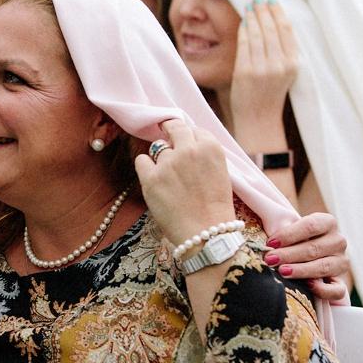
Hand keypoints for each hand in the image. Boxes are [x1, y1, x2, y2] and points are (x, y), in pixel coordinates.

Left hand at [135, 118, 235, 245]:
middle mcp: (188, 150)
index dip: (187, 136)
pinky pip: (141, 160)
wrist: (206, 234)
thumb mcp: (220, 173)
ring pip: (157, 147)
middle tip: (165, 135)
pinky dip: (145, 167)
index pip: (194, 129)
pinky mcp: (151, 178)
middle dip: (169, 130)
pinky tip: (154, 179)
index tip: (183, 141)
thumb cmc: (215, 208)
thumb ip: (205, 155)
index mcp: (210, 148)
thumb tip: (187, 142)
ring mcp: (168, 163)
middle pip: (173, 127)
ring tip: (168, 177)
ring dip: (161, 157)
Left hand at [229, 0, 298, 132]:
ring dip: (253, 17)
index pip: (286, 31)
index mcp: (293, 64)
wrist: (259, 120)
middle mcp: (279, 65)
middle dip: (264, 11)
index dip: (278, 13)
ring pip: (257, 34)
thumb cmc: (271, 95)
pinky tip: (243, 22)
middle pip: (271, 29)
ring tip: (250, 6)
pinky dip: (243, 30)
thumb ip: (282, 52)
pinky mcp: (245, 72)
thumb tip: (274, 23)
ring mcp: (262, 68)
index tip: (273, 1)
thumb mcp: (285, 73)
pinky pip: (244, 45)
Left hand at [264, 212, 348, 301]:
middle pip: (314, 248)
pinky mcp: (341, 284)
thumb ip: (276, 221)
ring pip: (324, 267)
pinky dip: (324, 289)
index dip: (289, 234)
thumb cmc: (289, 238)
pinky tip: (308, 286)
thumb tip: (271, 232)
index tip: (271, 243)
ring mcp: (341, 263)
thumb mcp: (283, 224)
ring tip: (282, 271)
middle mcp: (338, 241)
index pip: (311, 225)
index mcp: (327, 222)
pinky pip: (338, 290)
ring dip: (301, 270)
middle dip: (290, 254)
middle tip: (270, 259)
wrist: (298, 256)